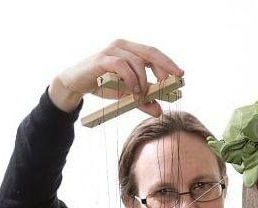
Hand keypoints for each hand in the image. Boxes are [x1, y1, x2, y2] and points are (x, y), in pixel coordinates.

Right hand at [48, 39, 182, 114]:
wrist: (76, 85)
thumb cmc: (102, 86)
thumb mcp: (126, 96)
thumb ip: (143, 101)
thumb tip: (159, 111)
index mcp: (131, 51)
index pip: (155, 54)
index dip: (169, 64)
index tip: (181, 76)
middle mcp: (123, 46)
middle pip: (150, 53)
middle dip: (164, 68)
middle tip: (171, 84)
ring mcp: (113, 51)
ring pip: (137, 61)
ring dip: (144, 81)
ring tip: (143, 96)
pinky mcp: (103, 59)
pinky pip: (122, 65)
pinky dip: (131, 79)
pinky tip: (135, 91)